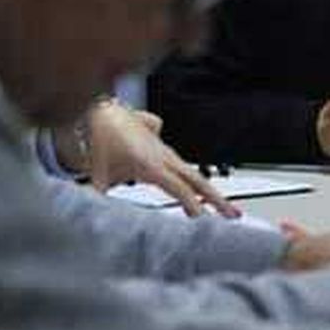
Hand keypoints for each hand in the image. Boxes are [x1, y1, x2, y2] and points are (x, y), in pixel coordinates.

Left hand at [83, 99, 238, 217]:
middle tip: (234, 214)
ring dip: (205, 189)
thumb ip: (100, 198)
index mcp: (151, 164)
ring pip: (190, 170)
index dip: (194, 205)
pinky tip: (187, 181)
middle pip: (198, 179)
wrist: (95, 108)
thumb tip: (97, 217)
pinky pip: (178, 160)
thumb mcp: (96, 173)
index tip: (207, 220)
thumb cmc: (98, 135)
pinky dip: (187, 175)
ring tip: (219, 206)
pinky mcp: (157, 142)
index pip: (180, 189)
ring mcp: (162, 148)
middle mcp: (163, 156)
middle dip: (218, 198)